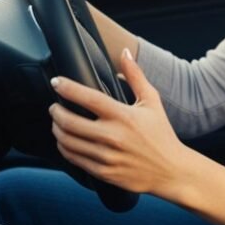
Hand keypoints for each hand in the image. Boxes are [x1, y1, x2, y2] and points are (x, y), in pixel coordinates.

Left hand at [49, 49, 184, 197]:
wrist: (170, 170)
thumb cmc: (161, 133)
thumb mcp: (152, 101)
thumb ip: (136, 75)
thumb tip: (125, 53)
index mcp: (123, 115)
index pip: (88, 98)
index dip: (68, 88)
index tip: (57, 81)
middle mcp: (112, 136)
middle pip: (70, 121)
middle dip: (56, 111)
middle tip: (54, 105)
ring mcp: (106, 156)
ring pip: (68, 141)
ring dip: (57, 129)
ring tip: (57, 122)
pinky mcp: (102, 172)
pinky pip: (74, 159)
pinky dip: (64, 148)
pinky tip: (65, 141)